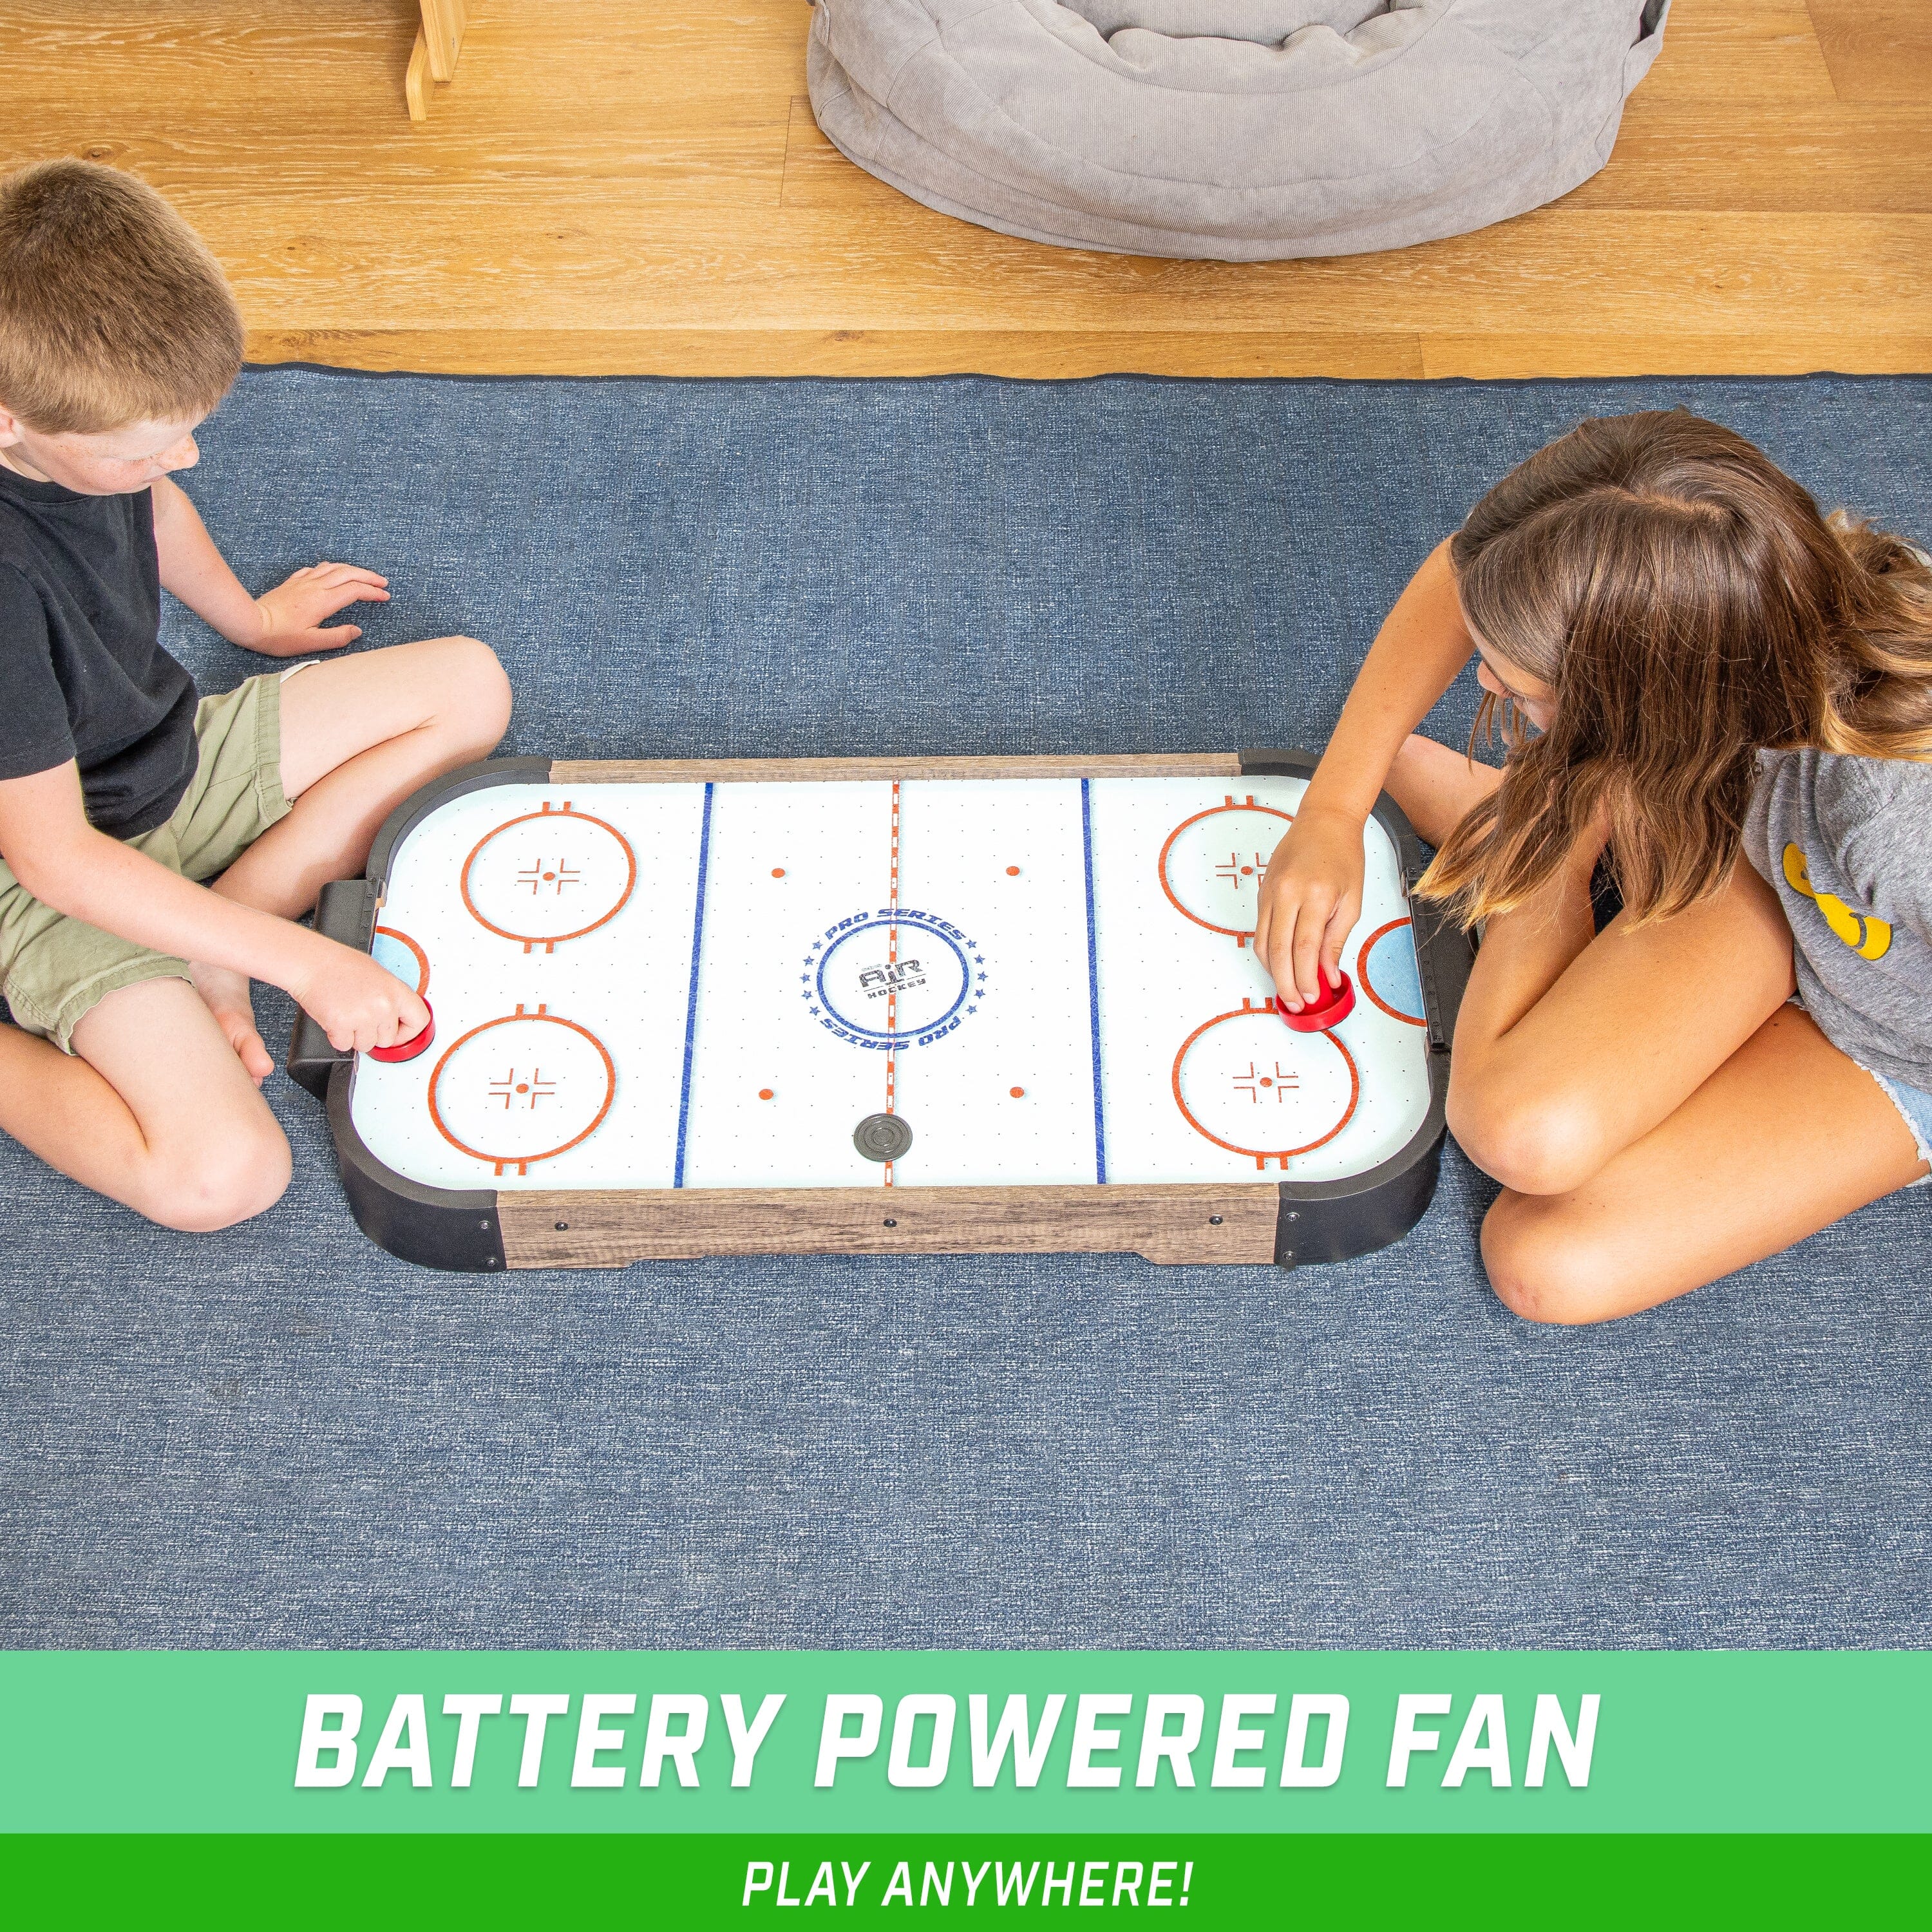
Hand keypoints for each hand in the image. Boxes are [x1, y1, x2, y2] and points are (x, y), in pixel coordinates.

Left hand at [252, 561, 390, 656]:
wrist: (252, 623)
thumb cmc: (280, 636)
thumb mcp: (312, 643)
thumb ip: (338, 636)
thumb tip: (356, 631)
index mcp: (323, 601)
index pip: (354, 591)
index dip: (372, 592)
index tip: (384, 596)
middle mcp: (315, 587)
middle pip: (348, 573)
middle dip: (368, 576)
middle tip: (382, 582)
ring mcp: (303, 582)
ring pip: (333, 567)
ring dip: (351, 569)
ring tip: (363, 576)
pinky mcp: (292, 582)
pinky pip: (315, 568)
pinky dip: (329, 568)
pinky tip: (331, 571)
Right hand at [292, 939, 429, 1054]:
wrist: (311, 962)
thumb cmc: (340, 964)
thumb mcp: (378, 975)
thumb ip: (391, 997)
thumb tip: (396, 1017)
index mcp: (396, 990)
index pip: (420, 1020)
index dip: (408, 1031)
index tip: (398, 1032)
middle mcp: (383, 1005)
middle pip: (388, 1039)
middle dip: (373, 1033)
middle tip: (360, 1016)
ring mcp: (363, 1017)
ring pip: (366, 1045)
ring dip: (354, 1036)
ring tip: (347, 1013)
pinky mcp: (341, 1026)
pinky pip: (344, 1045)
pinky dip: (337, 1037)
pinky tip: (335, 1018)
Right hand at [1253, 803, 1364, 1011]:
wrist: (1324, 821)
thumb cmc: (1343, 855)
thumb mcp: (1352, 900)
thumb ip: (1337, 939)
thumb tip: (1328, 973)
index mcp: (1316, 894)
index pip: (1305, 947)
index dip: (1306, 977)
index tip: (1312, 996)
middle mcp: (1288, 893)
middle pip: (1278, 950)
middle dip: (1286, 983)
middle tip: (1295, 1004)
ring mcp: (1270, 892)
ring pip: (1262, 943)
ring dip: (1273, 972)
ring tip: (1287, 990)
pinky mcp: (1262, 892)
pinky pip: (1259, 930)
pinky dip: (1267, 953)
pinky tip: (1280, 965)